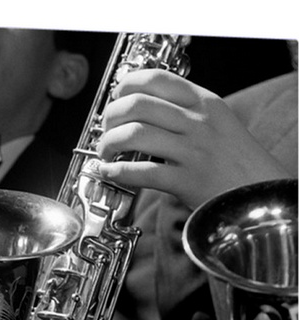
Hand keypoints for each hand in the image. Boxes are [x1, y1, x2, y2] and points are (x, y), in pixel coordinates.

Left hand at [97, 70, 288, 210]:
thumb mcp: (216, 122)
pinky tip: (108, 172)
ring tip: (106, 153)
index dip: (126, 87)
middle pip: (138, 105)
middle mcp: (198, 122)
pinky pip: (141, 172)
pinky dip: (116, 172)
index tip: (116, 100)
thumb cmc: (233, 160)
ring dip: (109, 144)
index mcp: (204, 103)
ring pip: (135, 135)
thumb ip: (184, 111)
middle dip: (110, 117)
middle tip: (106, 130)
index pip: (156, 79)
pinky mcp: (186, 181)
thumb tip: (140, 107)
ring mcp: (192, 151)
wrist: (261, 193)